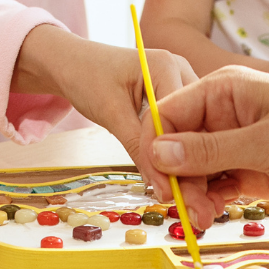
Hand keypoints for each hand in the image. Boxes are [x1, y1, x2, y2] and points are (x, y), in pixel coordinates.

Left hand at [14, 25, 197, 213]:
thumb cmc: (85, 77)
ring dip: (192, 164)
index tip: (187, 194)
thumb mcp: (111, 114)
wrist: (70, 63)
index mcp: (169, 66)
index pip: (189, 120)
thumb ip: (138, 149)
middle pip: (199, 127)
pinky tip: (184, 182)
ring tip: (195, 200)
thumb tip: (163, 188)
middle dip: (196, 167)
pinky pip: (184, 131)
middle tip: (197, 206)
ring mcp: (181, 85)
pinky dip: (181, 155)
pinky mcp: (174, 100)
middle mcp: (182, 72)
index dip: (189, 159)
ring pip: (194, 132)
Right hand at [148, 65, 268, 228]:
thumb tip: (159, 154)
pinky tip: (213, 215)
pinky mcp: (253, 170)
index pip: (168, 116)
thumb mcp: (266, 141)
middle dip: (177, 180)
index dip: (157, 150)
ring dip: (194, 196)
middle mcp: (225, 115)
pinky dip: (212, 202)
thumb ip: (211, 150)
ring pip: (196, 172)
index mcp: (223, 91)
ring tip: (203, 219)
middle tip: (188, 211)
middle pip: (178, 148)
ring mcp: (239, 145)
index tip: (160, 184)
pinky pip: (218, 186)